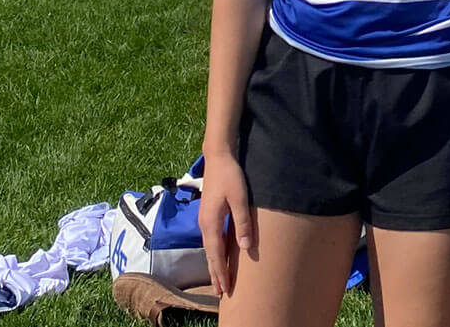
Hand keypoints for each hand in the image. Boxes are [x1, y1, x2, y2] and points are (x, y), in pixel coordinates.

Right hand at [198, 151, 253, 296]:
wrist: (218, 156)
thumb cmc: (230, 176)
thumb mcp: (240, 199)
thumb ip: (243, 223)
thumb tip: (245, 248)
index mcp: (211, 223)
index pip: (215, 255)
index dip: (220, 273)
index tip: (224, 289)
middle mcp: (205, 224)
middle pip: (210, 255)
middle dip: (216, 274)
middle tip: (221, 293)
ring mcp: (205, 219)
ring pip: (209, 248)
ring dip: (214, 264)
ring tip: (220, 279)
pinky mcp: (208, 214)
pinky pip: (211, 240)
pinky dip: (215, 252)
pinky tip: (219, 255)